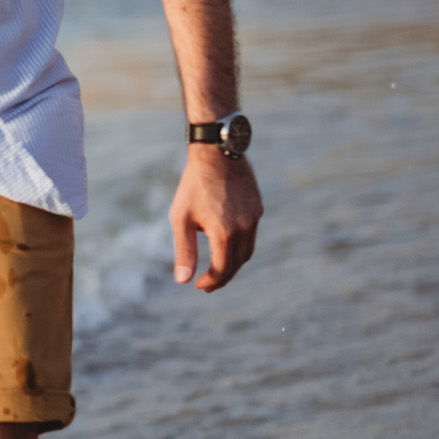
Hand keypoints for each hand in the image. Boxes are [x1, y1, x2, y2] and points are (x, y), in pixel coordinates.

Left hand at [169, 149, 261, 290]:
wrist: (216, 152)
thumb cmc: (193, 185)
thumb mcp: (181, 218)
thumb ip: (184, 250)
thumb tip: (183, 280)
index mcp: (224, 232)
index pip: (222, 269)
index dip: (211, 281)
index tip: (199, 285)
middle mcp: (244, 227)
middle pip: (237, 263)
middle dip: (222, 276)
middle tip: (208, 283)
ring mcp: (254, 217)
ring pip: (247, 250)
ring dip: (233, 262)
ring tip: (218, 266)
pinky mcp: (258, 207)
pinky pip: (251, 233)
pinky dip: (240, 244)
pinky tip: (226, 242)